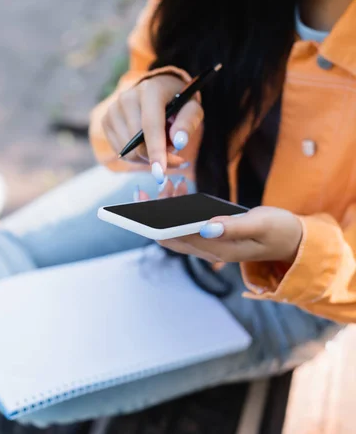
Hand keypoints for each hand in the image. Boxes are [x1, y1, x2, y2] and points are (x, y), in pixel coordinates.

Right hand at [101, 74, 203, 182]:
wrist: (158, 89)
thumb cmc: (178, 101)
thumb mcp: (192, 108)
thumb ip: (188, 123)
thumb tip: (179, 142)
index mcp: (150, 90)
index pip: (150, 125)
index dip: (156, 150)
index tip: (160, 172)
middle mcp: (127, 97)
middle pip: (136, 142)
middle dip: (156, 158)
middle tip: (176, 160)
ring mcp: (113, 109)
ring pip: (127, 151)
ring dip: (147, 158)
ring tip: (162, 148)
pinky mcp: (106, 121)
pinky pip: (121, 152)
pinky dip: (136, 156)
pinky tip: (147, 146)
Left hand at [137, 185, 302, 265]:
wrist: (294, 241)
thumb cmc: (279, 230)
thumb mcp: (260, 224)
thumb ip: (233, 227)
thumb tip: (204, 227)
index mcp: (217, 249)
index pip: (173, 238)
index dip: (151, 223)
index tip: (139, 203)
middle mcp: (209, 250)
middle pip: (168, 235)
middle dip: (152, 213)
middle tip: (145, 189)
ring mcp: (210, 244)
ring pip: (177, 228)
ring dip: (168, 207)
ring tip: (172, 182)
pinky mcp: (213, 236)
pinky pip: (188, 224)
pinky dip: (180, 207)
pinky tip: (183, 189)